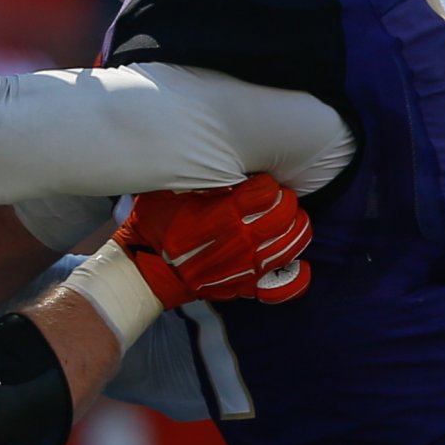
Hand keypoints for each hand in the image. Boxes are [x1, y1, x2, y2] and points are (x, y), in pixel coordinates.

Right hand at [118, 175, 312, 307]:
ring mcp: (246, 268)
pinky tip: (295, 261)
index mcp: (219, 217)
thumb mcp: (163, 192)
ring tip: (284, 220)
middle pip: (285, 214)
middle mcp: (238, 242)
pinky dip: (297, 274)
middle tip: (275, 197)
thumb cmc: (156, 226)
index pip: (266, 191)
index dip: (265, 182)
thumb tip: (219, 158)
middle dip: (285, 199)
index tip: (257, 182)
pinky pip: (287, 285)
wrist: (147, 273)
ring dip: (295, 226)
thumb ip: (192, 175)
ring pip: (293, 242)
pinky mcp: (247, 286)